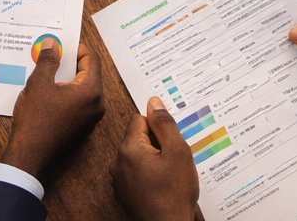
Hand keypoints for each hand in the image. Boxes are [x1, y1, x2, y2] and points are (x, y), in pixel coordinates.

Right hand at [1, 43, 104, 179]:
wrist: (29, 156)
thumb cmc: (35, 119)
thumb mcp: (39, 83)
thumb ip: (49, 60)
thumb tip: (53, 44)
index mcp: (91, 91)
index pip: (92, 59)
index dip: (77, 48)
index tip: (62, 44)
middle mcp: (97, 105)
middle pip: (89, 73)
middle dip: (71, 63)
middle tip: (53, 55)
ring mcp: (90, 118)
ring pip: (83, 89)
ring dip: (68, 78)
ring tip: (48, 71)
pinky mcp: (81, 128)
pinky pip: (78, 103)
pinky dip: (67, 93)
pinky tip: (49, 91)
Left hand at [112, 96, 198, 220]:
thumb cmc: (174, 193)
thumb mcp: (177, 152)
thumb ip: (165, 124)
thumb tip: (154, 102)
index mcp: (129, 148)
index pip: (140, 119)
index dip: (159, 128)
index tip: (170, 142)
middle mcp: (118, 162)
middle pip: (138, 138)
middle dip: (156, 144)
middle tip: (173, 160)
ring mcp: (119, 179)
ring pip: (138, 156)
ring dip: (153, 160)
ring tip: (169, 175)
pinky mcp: (124, 193)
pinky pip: (136, 173)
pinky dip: (148, 175)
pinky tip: (161, 186)